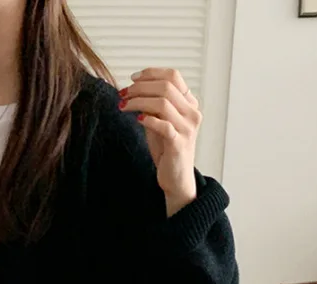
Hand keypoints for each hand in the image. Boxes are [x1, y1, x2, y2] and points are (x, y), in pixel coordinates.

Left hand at [118, 68, 201, 215]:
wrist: (176, 177)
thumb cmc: (167, 149)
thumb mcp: (159, 121)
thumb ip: (153, 106)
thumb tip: (134, 89)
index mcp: (189, 103)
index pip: (173, 76)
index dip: (151, 73)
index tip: (133, 78)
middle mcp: (192, 112)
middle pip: (166, 87)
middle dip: (140, 87)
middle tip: (123, 93)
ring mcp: (187, 128)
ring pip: (163, 103)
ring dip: (138, 101)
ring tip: (124, 106)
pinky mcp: (179, 143)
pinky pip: (162, 125)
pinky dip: (147, 119)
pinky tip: (136, 119)